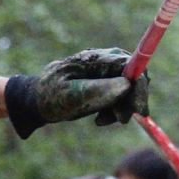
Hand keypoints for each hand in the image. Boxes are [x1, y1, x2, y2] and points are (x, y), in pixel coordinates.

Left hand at [5, 47, 146, 138]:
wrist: (39, 100)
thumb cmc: (51, 96)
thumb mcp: (70, 95)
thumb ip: (96, 90)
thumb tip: (126, 85)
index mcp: (98, 58)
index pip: (132, 66)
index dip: (139, 88)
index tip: (138, 111)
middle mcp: (108, 60)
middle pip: (136, 78)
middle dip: (131, 102)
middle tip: (119, 120)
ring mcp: (109, 71)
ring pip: (131, 91)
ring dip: (121, 109)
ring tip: (100, 120)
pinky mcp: (109, 83)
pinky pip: (124, 98)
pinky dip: (116, 110)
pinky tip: (99, 118)